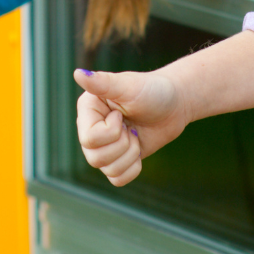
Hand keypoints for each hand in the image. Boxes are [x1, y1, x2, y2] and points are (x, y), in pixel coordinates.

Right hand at [74, 68, 191, 185]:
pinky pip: (117, 179)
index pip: (90, 139)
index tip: (122, 114)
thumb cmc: (152, 90)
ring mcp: (104, 147)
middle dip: (123, 145)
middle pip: (95, 158)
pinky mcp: (118, 159)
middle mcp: (91, 129)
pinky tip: (138, 149)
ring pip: (107, 170)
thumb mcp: (129, 86)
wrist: (175, 104)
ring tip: (136, 135)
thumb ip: (103, 82)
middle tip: (132, 126)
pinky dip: (133, 168)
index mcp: (88, 110)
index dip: (112, 132)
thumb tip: (78, 74)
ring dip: (131, 155)